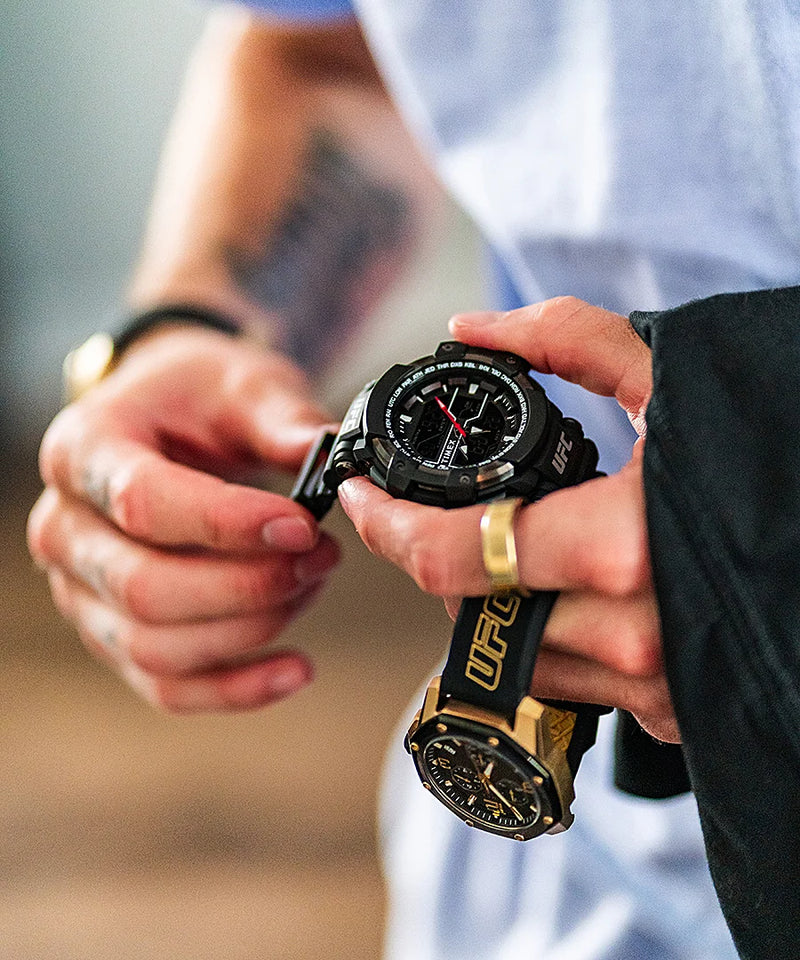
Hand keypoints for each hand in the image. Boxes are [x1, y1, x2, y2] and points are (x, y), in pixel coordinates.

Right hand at [27, 325, 340, 711]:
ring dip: (251, 629)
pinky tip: (296, 669)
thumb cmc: (198, 397)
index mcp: (84, 450)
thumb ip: (283, 419)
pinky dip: (236, 689)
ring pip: (157, 647)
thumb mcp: (242, 383)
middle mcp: (67, 528)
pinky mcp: (115, 633)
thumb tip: (328, 454)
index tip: (303, 523)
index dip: (228, 524)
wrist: (166, 418)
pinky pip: (166, 687)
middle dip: (249, 584)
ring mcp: (84, 590)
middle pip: (145, 588)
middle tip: (321, 556)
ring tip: (312, 584)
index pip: (143, 502)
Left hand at [339, 297, 678, 741]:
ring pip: (517, 653)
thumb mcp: (674, 377)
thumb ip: (567, 339)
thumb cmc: (768, 455)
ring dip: (504, 601)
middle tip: (476, 513)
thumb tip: (471, 330)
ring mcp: (650, 687)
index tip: (358, 500)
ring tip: (546, 549)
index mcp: (616, 547)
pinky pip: (574, 684)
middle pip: (473, 612)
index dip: (386, 528)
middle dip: (453, 563)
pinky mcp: (670, 715)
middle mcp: (627, 633)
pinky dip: (560, 638)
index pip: (450, 558)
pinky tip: (594, 594)